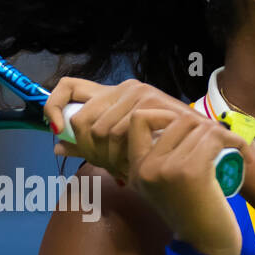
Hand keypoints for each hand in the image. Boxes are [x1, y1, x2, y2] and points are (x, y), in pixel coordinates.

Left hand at [43, 77, 191, 179]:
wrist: (201, 148)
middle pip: (81, 120)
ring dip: (109, 156)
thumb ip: (88, 148)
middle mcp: (123, 87)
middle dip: (91, 151)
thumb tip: (58, 146)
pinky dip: (115, 150)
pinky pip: (118, 130)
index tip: (55, 130)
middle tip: (112, 166)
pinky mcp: (150, 100)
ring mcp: (137, 92)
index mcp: (111, 95)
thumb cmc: (159, 149)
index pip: (68, 87)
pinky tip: (125, 161)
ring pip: (98, 129)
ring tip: (128, 167)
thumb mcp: (118, 150)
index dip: (54, 106)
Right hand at [124, 108, 242, 254]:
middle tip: (216, 143)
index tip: (185, 130)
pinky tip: (244, 155)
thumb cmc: (192, 212)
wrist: (205, 244)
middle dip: (202, 126)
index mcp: (135, 169)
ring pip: (199, 127)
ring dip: (221, 135)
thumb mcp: (164, 183)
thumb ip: (160, 156)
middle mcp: (145, 168)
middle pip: (177, 119)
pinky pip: (215, 138)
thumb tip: (177, 117)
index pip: (137, 120)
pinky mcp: (190, 172)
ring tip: (232, 152)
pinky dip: (235, 142)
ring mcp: (166, 169)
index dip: (163, 115)